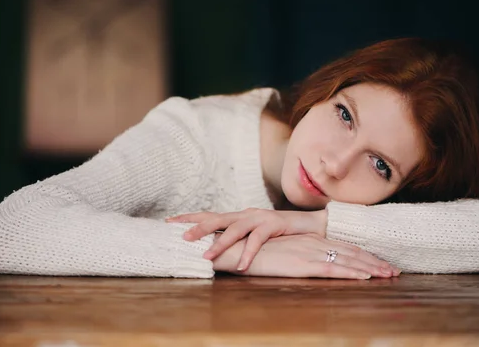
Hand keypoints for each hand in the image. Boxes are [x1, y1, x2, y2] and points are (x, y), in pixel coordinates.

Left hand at [167, 208, 327, 270]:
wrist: (309, 223)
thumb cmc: (279, 231)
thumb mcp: (255, 233)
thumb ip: (238, 238)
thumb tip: (215, 250)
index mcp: (238, 215)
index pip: (209, 214)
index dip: (189, 217)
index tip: (168, 222)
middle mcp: (245, 214)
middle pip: (217, 218)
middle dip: (198, 228)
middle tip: (182, 238)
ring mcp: (259, 217)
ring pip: (235, 229)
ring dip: (220, 243)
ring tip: (207, 256)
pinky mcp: (273, 224)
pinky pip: (258, 239)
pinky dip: (249, 253)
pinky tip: (243, 266)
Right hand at [212, 233, 399, 278]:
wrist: (237, 248)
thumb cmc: (255, 252)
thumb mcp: (281, 252)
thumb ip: (298, 254)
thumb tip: (311, 261)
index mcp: (309, 240)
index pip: (343, 246)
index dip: (364, 255)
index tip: (381, 264)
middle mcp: (313, 243)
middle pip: (351, 251)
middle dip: (375, 262)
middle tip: (394, 271)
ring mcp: (309, 252)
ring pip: (347, 259)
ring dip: (371, 268)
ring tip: (389, 275)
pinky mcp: (302, 263)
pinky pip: (332, 268)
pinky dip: (351, 272)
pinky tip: (366, 276)